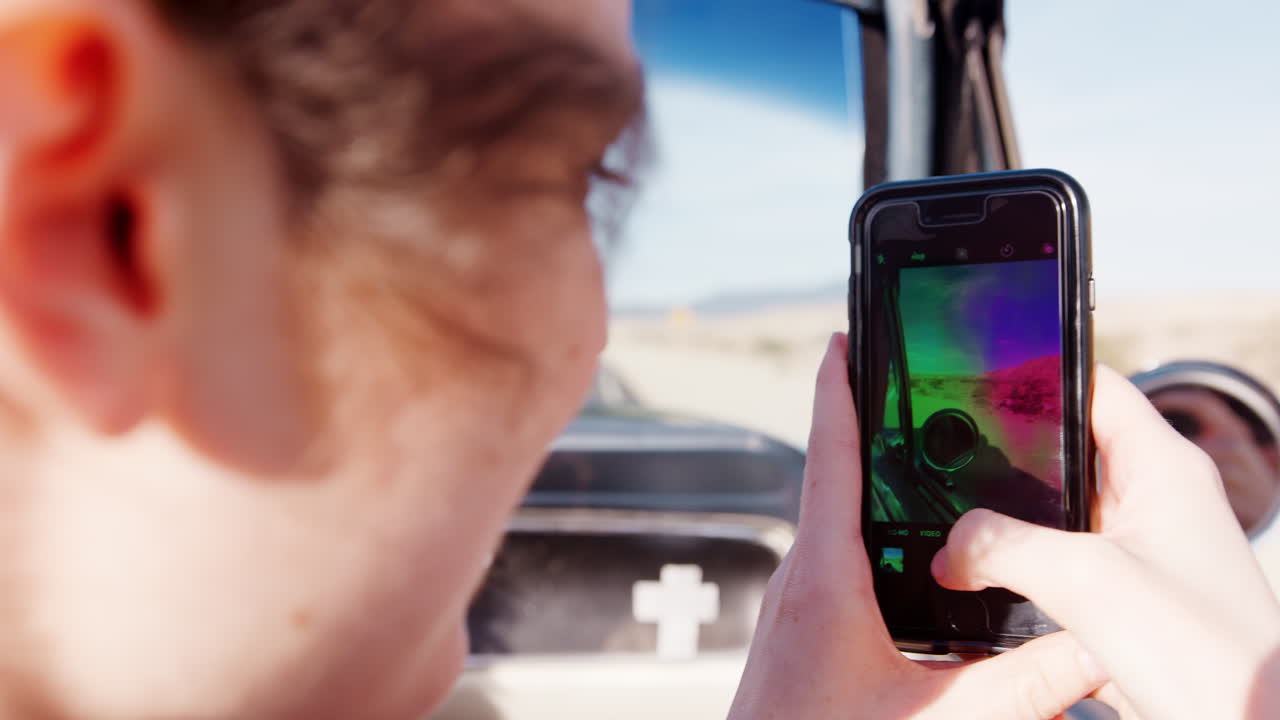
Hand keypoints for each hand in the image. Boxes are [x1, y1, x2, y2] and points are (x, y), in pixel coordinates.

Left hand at [728, 334, 1105, 719]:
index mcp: (826, 574)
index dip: (837, 389)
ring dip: (868, 479)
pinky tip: (909, 552)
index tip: (842, 336)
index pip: (831, 455)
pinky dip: (868, 530)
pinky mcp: (803, 626)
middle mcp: (803, 575)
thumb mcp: (938, 717)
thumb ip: (1019, 686)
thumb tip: (1087, 647)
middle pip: (834, 475)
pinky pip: (837, 556)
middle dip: (865, 423)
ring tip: (913, 450)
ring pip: (835, 519)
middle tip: (900, 377)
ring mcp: (799, 600)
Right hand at [933, 366, 1279, 719]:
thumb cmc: (1209, 655)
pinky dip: (1021, 568)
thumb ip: (1004, 547)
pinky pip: (1060, 564)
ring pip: (1057, 513)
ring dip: (1010, 522)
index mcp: (1163, 468)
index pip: (1095, 386)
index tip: (978, 374)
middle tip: (948, 463)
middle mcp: (1155, 500)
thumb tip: (952, 545)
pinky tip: (983, 582)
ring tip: (956, 526)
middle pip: (1064, 450)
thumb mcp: (1086, 580)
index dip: (1038, 374)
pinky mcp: (1126, 597)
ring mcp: (1141, 549)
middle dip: (1006, 458)